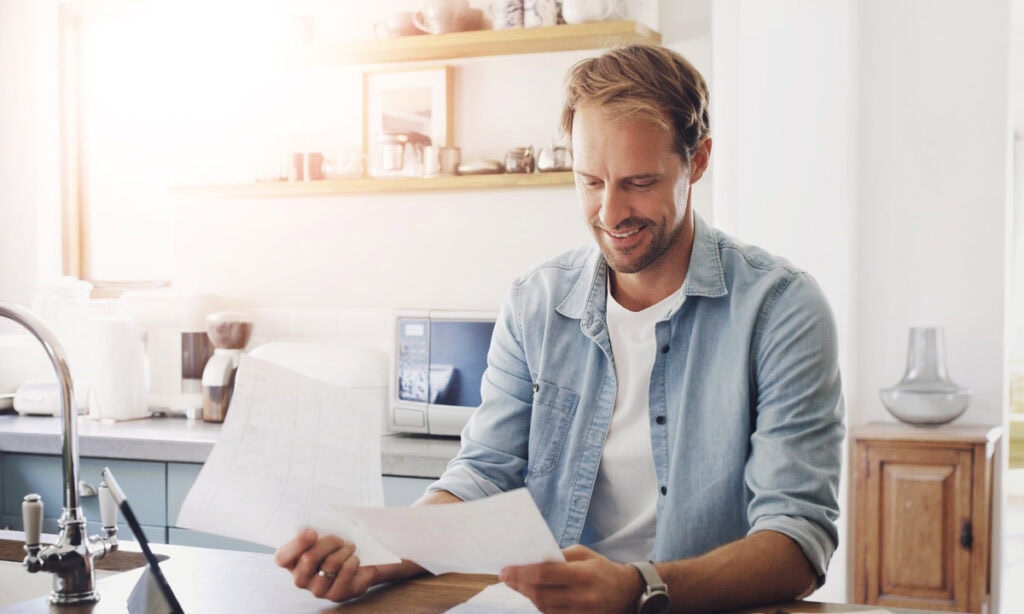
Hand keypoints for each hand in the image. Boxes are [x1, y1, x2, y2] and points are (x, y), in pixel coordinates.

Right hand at [275, 528, 393, 602]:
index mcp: (291, 562)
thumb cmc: (333, 550)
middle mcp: (300, 579)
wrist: (355, 571)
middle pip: (310, 557)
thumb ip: (315, 532)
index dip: (297, 544)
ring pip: (331, 563)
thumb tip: (314, 521)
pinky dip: (353, 559)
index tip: (312, 532)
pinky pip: (346, 570)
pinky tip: (353, 559)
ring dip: (345, 549)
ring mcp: (317, 589)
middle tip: (340, 539)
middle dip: (330, 542)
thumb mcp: (321, 539)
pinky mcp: (335, 595)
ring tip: (349, 547)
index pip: (283, 557)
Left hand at [499, 545, 642, 612]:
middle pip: (540, 594)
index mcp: (582, 575)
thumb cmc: (601, 568)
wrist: (626, 592)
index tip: (505, 570)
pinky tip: (532, 594)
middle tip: (505, 577)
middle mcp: (581, 597)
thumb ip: (558, 556)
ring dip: (527, 595)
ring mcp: (581, 613)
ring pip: (543, 607)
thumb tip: (532, 560)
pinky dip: (540, 605)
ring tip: (516, 583)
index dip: (521, 573)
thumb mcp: (583, 554)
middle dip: (519, 585)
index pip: (544, 574)